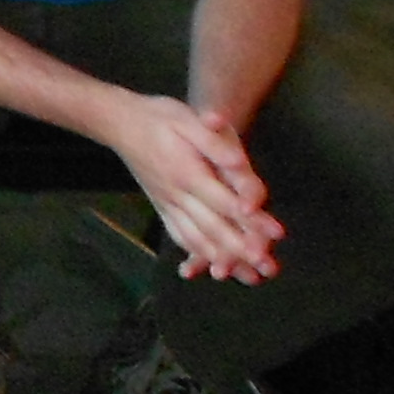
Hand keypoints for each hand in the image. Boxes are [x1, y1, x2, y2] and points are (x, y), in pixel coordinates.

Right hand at [106, 95, 285, 283]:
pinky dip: (197, 252)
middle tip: (267, 266)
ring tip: (247, 276)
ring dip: (223, 258)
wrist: (118, 122)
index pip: (225, 201)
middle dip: (242, 250)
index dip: (251, 219)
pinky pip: (178, 234)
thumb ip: (213, 141)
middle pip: (213, 227)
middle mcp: (177, 194)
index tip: (276, 234)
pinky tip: (211, 264)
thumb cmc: (156, 117)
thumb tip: (238, 161)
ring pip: (196, 237)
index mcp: (187, 172)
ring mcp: (166, 202)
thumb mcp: (186, 118)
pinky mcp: (160, 206)